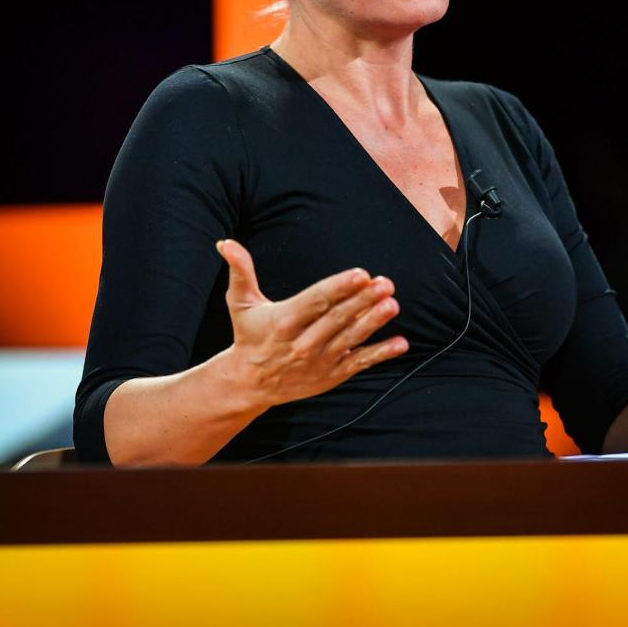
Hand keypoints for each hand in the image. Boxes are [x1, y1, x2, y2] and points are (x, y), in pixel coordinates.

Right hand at [215, 238, 408, 407]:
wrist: (249, 383)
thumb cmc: (248, 334)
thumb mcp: (240, 302)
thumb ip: (240, 271)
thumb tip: (226, 243)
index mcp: (284, 321)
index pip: (316, 301)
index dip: (339, 287)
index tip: (361, 274)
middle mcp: (303, 343)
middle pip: (337, 319)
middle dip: (363, 301)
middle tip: (385, 283)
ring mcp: (320, 362)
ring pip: (351, 339)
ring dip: (374, 322)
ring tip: (393, 304)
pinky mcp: (332, 376)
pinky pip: (360, 363)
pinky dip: (381, 354)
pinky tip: (401, 343)